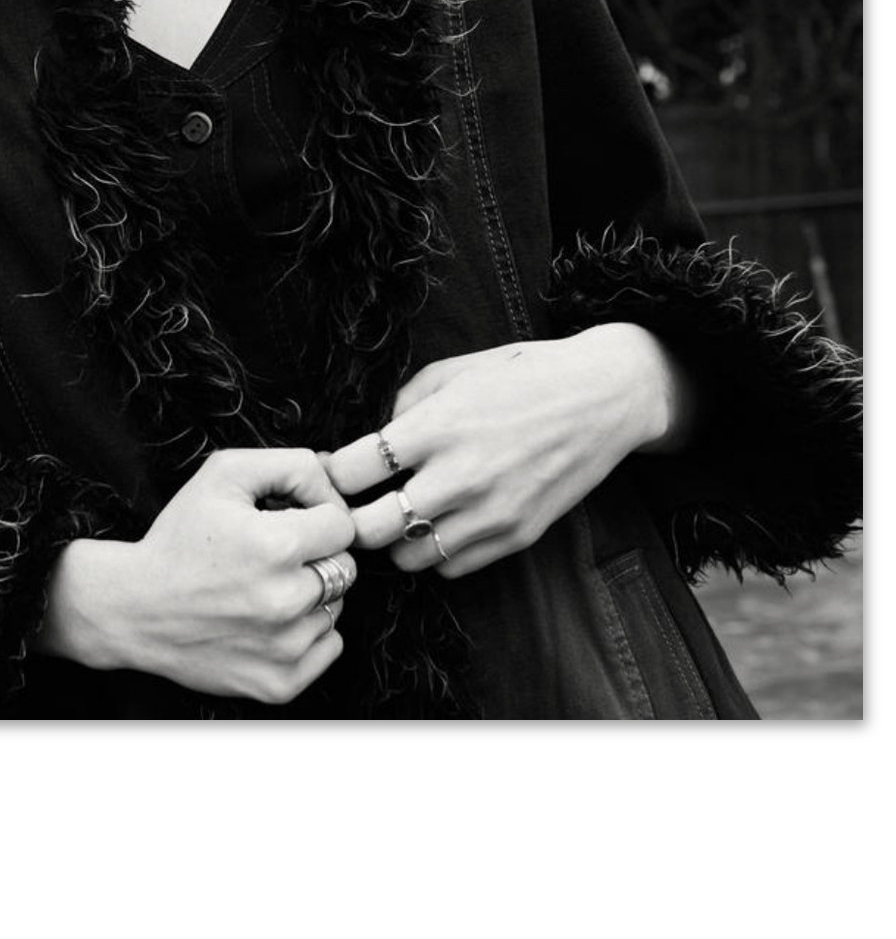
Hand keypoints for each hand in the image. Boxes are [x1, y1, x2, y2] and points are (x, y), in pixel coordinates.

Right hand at [39, 448, 353, 704]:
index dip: (317, 514)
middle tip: (272, 556)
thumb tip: (336, 477)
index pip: (343, 524)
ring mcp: (285, 648)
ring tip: (262, 588)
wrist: (134, 607)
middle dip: (316, 555)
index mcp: (277, 546)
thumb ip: (289, 465)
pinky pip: (328, 647)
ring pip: (336, 608)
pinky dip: (307, 633)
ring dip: (310, 595)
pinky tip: (267, 620)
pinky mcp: (280, 684)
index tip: (290, 520)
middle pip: (345, 568)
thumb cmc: (179, 539)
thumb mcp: (222, 475)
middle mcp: (287, 601)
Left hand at [323, 325, 686, 580]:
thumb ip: (403, 406)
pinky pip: (452, 567)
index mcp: (436, 427)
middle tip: (355, 503)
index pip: (353, 471)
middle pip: (370, 528)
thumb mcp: (452, 371)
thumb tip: (369, 439)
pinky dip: (436, 552)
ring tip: (399, 514)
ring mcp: (491, 512)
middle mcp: (460, 476)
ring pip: (409, 557)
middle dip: (352, 517)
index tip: (335, 468)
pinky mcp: (517, 536)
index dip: (333, 472)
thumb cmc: (522, 376)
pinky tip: (440, 523)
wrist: (604, 398)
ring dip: (394, 539)